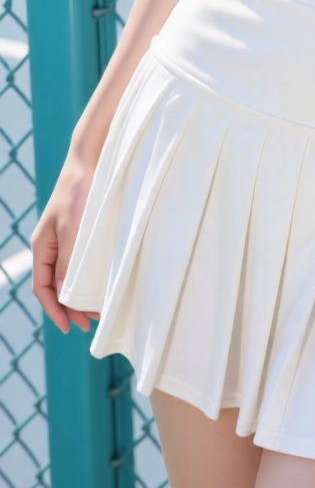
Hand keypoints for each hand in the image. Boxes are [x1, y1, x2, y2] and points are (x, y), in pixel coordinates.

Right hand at [30, 153, 101, 333]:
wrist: (91, 161)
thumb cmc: (79, 192)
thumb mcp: (73, 229)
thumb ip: (68, 261)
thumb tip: (62, 294)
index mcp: (42, 246)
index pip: (42, 287)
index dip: (54, 310)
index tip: (69, 327)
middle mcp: (51, 246)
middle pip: (55, 285)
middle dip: (69, 307)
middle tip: (89, 323)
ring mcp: (65, 239)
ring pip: (68, 276)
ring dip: (79, 295)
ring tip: (96, 310)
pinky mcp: (80, 233)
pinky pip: (79, 263)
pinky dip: (86, 279)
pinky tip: (99, 286)